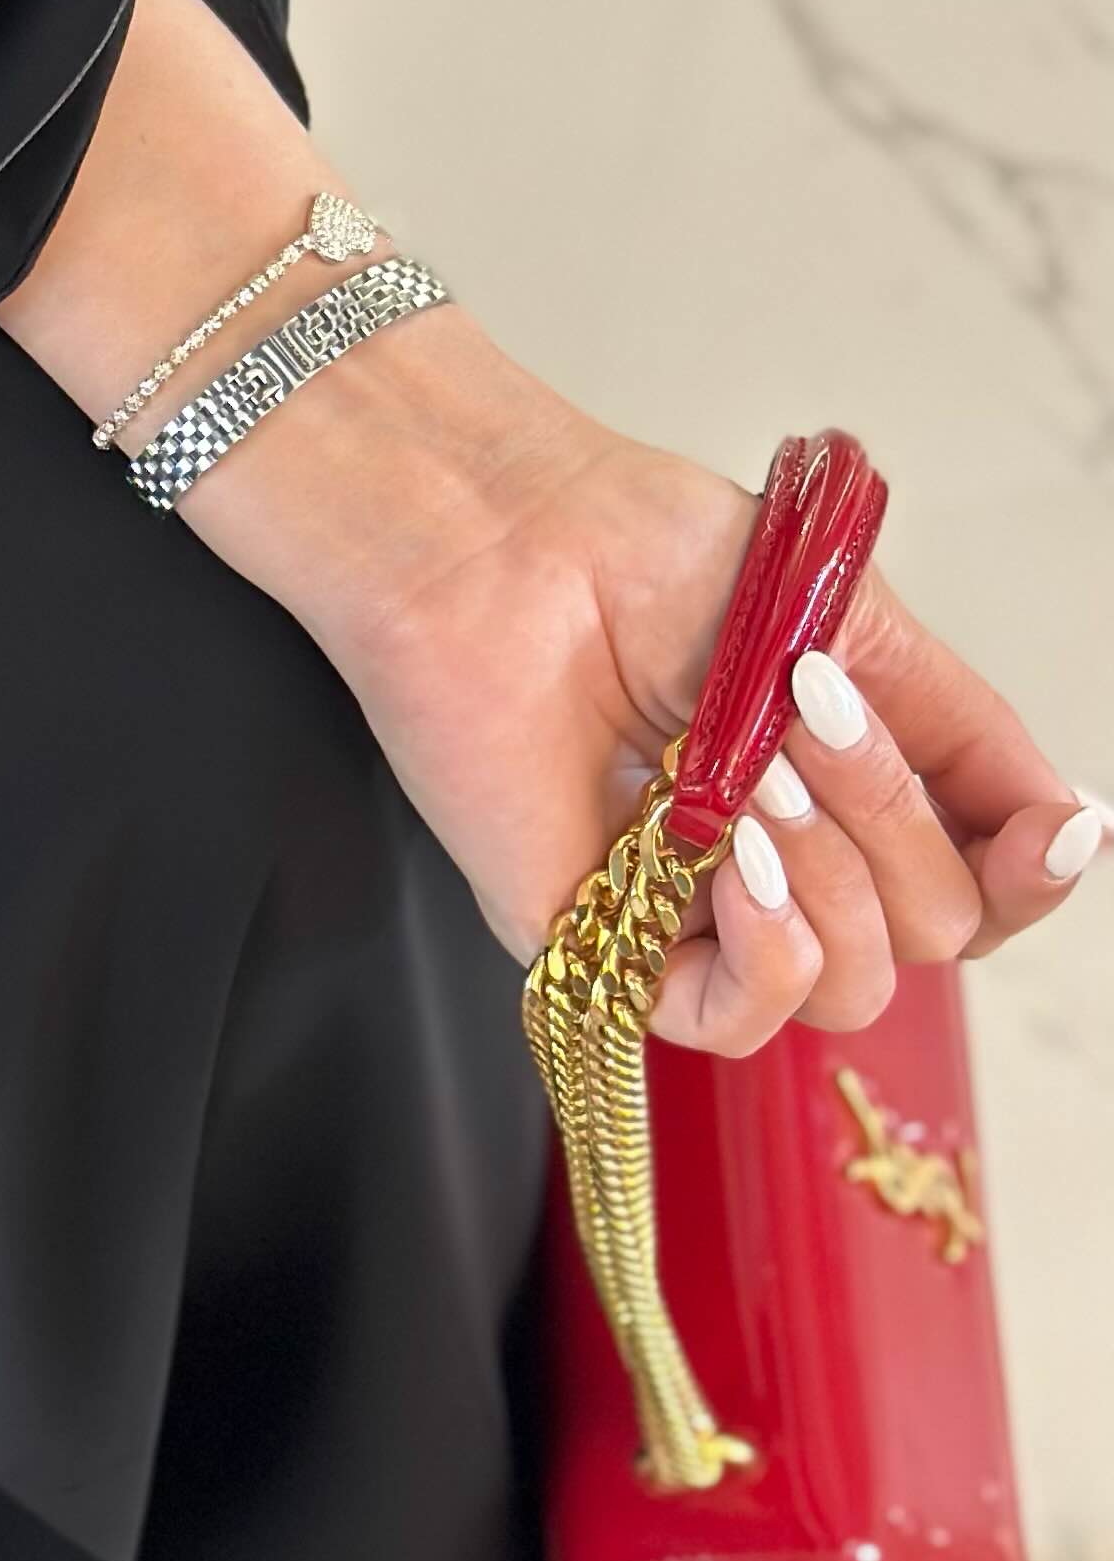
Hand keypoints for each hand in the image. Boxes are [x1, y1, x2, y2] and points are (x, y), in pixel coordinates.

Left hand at [299, 376, 1096, 1056]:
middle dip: (895, 819)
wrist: (502, 539)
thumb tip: (1076, 828)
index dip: (1032, 876)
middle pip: (933, 932)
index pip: (980, 893)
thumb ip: (967, 734)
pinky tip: (735, 858)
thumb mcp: (856, 625)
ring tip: (746, 766)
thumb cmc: (640, 552)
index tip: (1054, 827)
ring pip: (853, 985)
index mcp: (842, 788)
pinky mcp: (603, 945)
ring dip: (830, 869)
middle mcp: (781, 859)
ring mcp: (694, 910)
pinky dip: (768, 948)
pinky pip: (735, 1021)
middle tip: (810, 714)